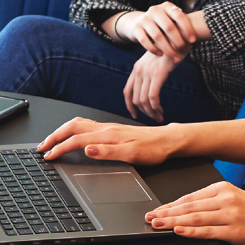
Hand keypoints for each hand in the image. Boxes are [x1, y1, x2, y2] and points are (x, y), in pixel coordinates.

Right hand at [38, 117, 176, 164]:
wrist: (168, 140)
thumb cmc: (153, 149)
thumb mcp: (131, 154)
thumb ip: (108, 152)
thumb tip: (86, 149)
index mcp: (109, 134)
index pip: (77, 140)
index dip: (59, 148)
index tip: (47, 156)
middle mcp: (107, 128)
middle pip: (74, 127)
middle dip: (55, 136)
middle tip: (42, 147)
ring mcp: (110, 127)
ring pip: (80, 124)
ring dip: (63, 131)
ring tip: (52, 140)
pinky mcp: (114, 129)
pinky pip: (88, 125)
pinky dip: (74, 130)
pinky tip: (74, 135)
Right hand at [120, 2, 195, 61]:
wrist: (137, 22)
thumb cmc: (162, 24)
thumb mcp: (172, 21)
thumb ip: (184, 30)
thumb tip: (199, 45)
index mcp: (167, 6)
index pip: (179, 15)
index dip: (187, 28)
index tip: (193, 41)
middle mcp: (155, 10)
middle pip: (169, 27)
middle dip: (178, 41)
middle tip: (184, 51)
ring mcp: (144, 19)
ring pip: (158, 36)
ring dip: (168, 49)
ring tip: (175, 58)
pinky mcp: (136, 28)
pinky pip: (145, 41)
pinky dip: (154, 49)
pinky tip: (160, 54)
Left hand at [124, 51, 184, 121]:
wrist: (180, 33)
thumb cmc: (172, 46)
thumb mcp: (157, 58)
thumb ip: (152, 70)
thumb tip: (153, 84)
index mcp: (137, 67)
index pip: (127, 91)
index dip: (129, 106)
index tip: (136, 115)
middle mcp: (139, 70)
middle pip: (135, 99)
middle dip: (144, 112)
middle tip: (154, 117)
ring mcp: (148, 72)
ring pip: (143, 100)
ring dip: (151, 112)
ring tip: (159, 116)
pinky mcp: (158, 73)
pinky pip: (153, 96)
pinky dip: (156, 107)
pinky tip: (161, 111)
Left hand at [145, 181, 244, 243]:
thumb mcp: (233, 198)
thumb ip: (212, 201)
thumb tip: (185, 209)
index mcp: (223, 187)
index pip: (190, 196)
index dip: (171, 204)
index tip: (157, 209)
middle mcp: (225, 198)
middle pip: (189, 206)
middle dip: (167, 212)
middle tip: (150, 217)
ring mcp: (229, 214)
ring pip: (195, 218)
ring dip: (173, 222)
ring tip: (157, 224)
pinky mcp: (233, 230)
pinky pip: (208, 231)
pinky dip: (191, 231)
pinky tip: (178, 231)